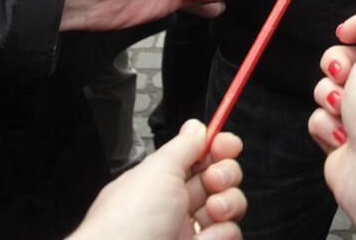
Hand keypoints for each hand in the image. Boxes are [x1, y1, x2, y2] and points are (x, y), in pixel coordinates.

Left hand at [70, 120, 244, 239]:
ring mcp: (187, 231)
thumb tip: (197, 127)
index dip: (216, 147)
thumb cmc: (127, 223)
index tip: (227, 145)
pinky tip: (205, 237)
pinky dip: (222, 234)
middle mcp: (173, 204)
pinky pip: (228, 235)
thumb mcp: (157, 170)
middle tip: (214, 180)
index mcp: (158, 180)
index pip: (196, 156)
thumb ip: (183, 145)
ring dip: (227, 203)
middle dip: (225, 174)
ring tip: (213, 211)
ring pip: (228, 207)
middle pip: (217, 178)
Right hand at [308, 0, 355, 236]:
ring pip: (329, 85)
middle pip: (348, 55)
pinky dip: (327, 124)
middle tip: (348, 77)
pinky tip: (343, 135)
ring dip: (331, 96)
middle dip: (339, 64)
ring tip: (346, 111)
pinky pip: (321, 115)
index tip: (345, 30)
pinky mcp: (345, 135)